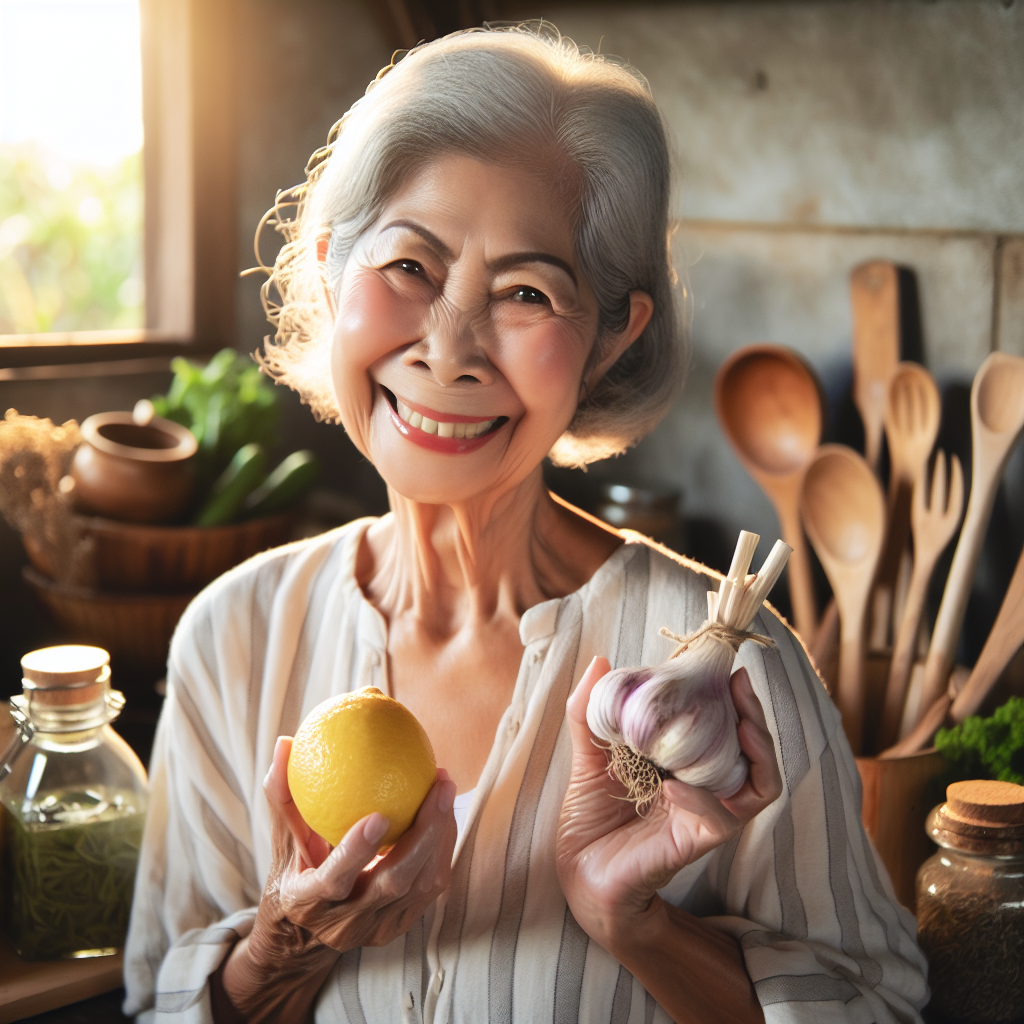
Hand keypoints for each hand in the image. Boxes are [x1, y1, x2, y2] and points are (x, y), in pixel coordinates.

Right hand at [217, 736, 456, 1020]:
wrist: (304, 937)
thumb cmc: (293, 872)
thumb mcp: (283, 838)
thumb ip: (284, 795)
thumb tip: (286, 743)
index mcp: (307, 901)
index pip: (333, 880)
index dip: (357, 851)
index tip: (380, 814)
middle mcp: (344, 924)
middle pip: (393, 883)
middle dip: (424, 834)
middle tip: (438, 786)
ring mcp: (376, 929)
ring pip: (422, 886)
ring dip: (441, 836)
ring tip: (445, 789)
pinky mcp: (400, 926)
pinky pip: (432, 886)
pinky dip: (442, 847)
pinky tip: (445, 811)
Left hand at [555, 657, 781, 955]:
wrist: (577, 873)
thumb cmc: (590, 815)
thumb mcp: (588, 755)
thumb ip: (589, 713)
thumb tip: (600, 661)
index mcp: (685, 763)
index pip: (728, 728)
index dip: (735, 699)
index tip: (727, 671)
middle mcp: (704, 787)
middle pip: (756, 752)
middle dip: (756, 716)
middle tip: (740, 685)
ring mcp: (704, 815)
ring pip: (759, 784)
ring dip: (758, 751)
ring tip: (741, 724)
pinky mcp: (693, 843)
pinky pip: (720, 820)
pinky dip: (704, 798)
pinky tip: (677, 784)